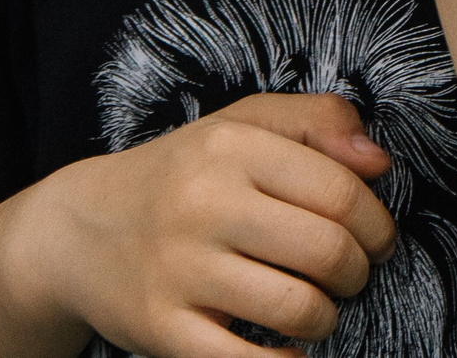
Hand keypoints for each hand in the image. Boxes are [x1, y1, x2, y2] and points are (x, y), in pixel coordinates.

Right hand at [1, 93, 397, 357]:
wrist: (78, 230)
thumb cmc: (183, 175)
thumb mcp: (242, 124)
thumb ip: (317, 121)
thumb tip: (379, 162)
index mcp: (230, 149)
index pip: (341, 192)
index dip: (376, 224)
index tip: (376, 239)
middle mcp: (202, 204)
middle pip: (327, 251)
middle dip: (358, 271)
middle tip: (350, 274)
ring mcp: (178, 269)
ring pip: (298, 308)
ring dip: (326, 317)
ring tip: (316, 307)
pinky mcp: (159, 327)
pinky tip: (288, 349)